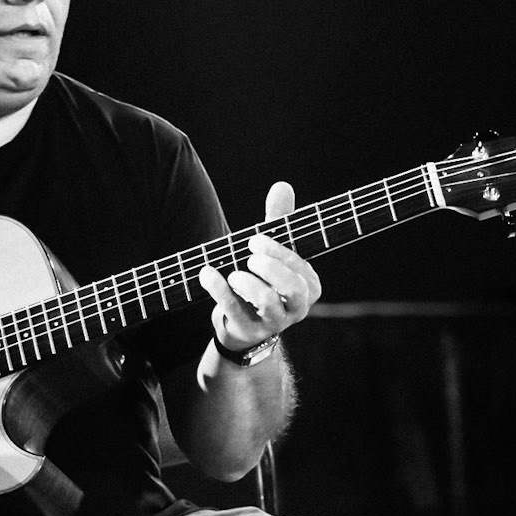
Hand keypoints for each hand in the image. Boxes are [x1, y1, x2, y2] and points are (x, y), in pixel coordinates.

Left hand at [197, 180, 321, 354]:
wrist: (241, 323)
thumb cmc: (262, 280)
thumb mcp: (272, 250)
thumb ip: (279, 220)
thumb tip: (282, 186)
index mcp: (309, 287)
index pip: (302, 270)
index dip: (280, 252)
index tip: (256, 239)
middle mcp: (296, 308)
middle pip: (294, 289)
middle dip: (272, 268)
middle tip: (250, 256)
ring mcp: (273, 323)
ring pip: (267, 303)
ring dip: (248, 283)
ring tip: (235, 273)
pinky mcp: (247, 330)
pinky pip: (234, 310)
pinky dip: (219, 289)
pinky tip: (207, 274)